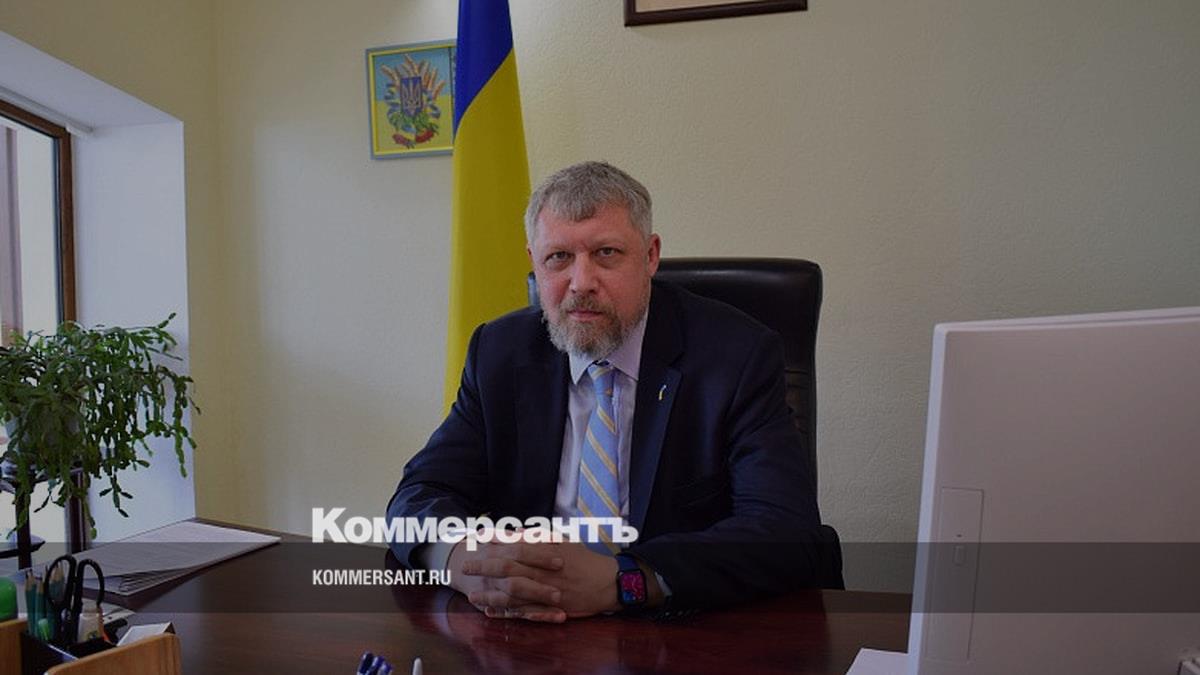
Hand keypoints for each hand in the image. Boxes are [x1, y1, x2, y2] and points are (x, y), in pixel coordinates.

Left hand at [461, 540, 621, 619]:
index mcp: (545, 552)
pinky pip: (521, 611)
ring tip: (472, 593)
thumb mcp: (563, 541)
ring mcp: (544, 591)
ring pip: (510, 592)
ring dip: (489, 592)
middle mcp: (542, 571)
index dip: (494, 542)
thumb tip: (514, 530)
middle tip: (466, 565)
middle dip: (484, 566)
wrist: (606, 583)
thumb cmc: (584, 560)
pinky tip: (490, 609)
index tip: (478, 539)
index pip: (514, 545)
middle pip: (507, 568)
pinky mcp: (547, 607)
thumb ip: (538, 536)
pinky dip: (504, 611)